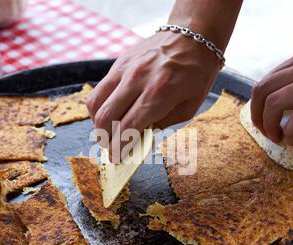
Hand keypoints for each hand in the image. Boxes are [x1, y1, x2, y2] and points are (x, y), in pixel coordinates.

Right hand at [87, 31, 220, 147]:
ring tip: (106, 132)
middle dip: (104, 139)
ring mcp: (125, 68)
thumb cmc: (196, 74)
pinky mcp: (119, 62)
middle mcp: (137, 80)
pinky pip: (100, 88)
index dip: (118, 148)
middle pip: (106, 117)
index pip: (128, 127)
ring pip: (95, 102)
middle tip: (110, 148)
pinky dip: (100, 106)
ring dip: (97, 123)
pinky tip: (110, 112)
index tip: (115, 159)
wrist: (193, 36)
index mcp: (159, 94)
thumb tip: (139, 136)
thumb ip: (163, 123)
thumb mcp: (189, 107)